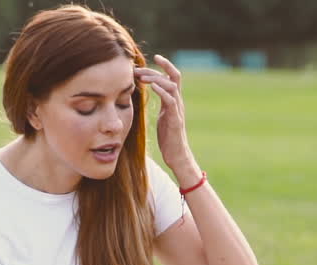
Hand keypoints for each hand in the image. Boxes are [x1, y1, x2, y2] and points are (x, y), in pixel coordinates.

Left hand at [135, 54, 198, 182]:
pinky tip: (153, 87)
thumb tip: (151, 93)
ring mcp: (178, 110)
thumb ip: (160, 103)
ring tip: (143, 77)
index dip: (165, 65)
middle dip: (157, 69)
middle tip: (139, 68)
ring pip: (172, 86)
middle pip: (173, 77)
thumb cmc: (169, 138)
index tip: (154, 56)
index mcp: (174, 100)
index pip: (172, 77)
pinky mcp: (175, 119)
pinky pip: (171, 101)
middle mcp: (178, 102)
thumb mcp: (163, 116)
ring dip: (156, 79)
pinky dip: (162, 91)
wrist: (177, 155)